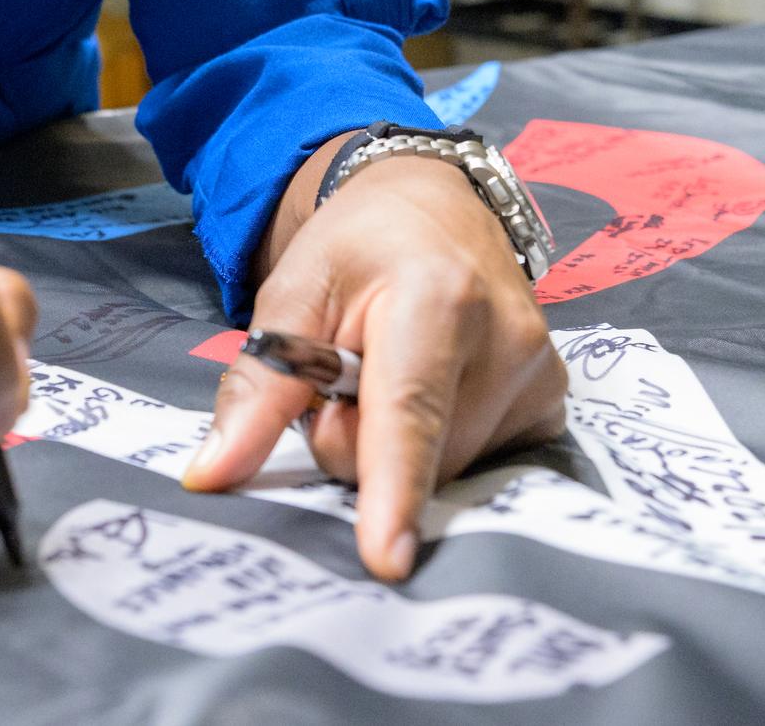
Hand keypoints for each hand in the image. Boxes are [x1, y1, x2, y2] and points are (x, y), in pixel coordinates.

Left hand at [181, 153, 564, 580]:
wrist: (433, 204)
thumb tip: (211, 476)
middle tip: (347, 374)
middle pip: (411, 457)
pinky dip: (439, 443)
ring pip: (442, 470)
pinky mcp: (552, 403)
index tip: (386, 559)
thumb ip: (257, 386)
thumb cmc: (356, 246)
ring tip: (390, 374)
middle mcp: (507, 339)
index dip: (390, 488)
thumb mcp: (291, 293)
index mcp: (438, 298)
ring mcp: (540, 374)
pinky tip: (436, 391)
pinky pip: (479, 465)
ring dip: (396, 444)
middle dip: (357, 439)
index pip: (408, 412)